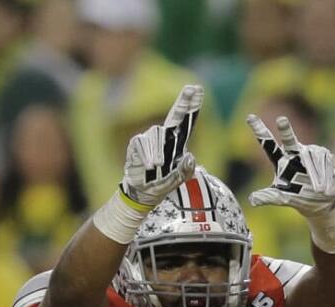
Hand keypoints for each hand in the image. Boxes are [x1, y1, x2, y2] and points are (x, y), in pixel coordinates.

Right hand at [120, 84, 202, 208]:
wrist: (144, 191)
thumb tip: (189, 157)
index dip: (192, 105)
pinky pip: (141, 144)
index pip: (187, 119)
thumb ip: (186, 170)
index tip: (197, 88)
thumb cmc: (163, 181)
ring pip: (156, 136)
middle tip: (191, 89)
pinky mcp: (137, 143)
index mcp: (178, 140)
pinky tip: (150, 165)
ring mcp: (150, 138)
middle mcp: (165, 135)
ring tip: (157, 166)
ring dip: (157, 151)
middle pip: (175, 115)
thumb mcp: (179, 179)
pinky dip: (146, 155)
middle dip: (183, 101)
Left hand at [247, 114, 334, 217]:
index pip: (268, 143)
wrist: (321, 200)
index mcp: (281, 160)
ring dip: (316, 175)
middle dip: (285, 130)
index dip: (259, 130)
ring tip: (318, 190)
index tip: (249, 117)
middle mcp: (294, 152)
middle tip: (280, 120)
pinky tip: (325, 186)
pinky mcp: (324, 154)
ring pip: (312, 158)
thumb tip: (251, 200)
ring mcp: (310, 151)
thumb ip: (268, 197)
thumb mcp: (282, 198)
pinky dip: (325, 175)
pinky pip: (325, 162)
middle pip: (289, 140)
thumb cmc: (298, 197)